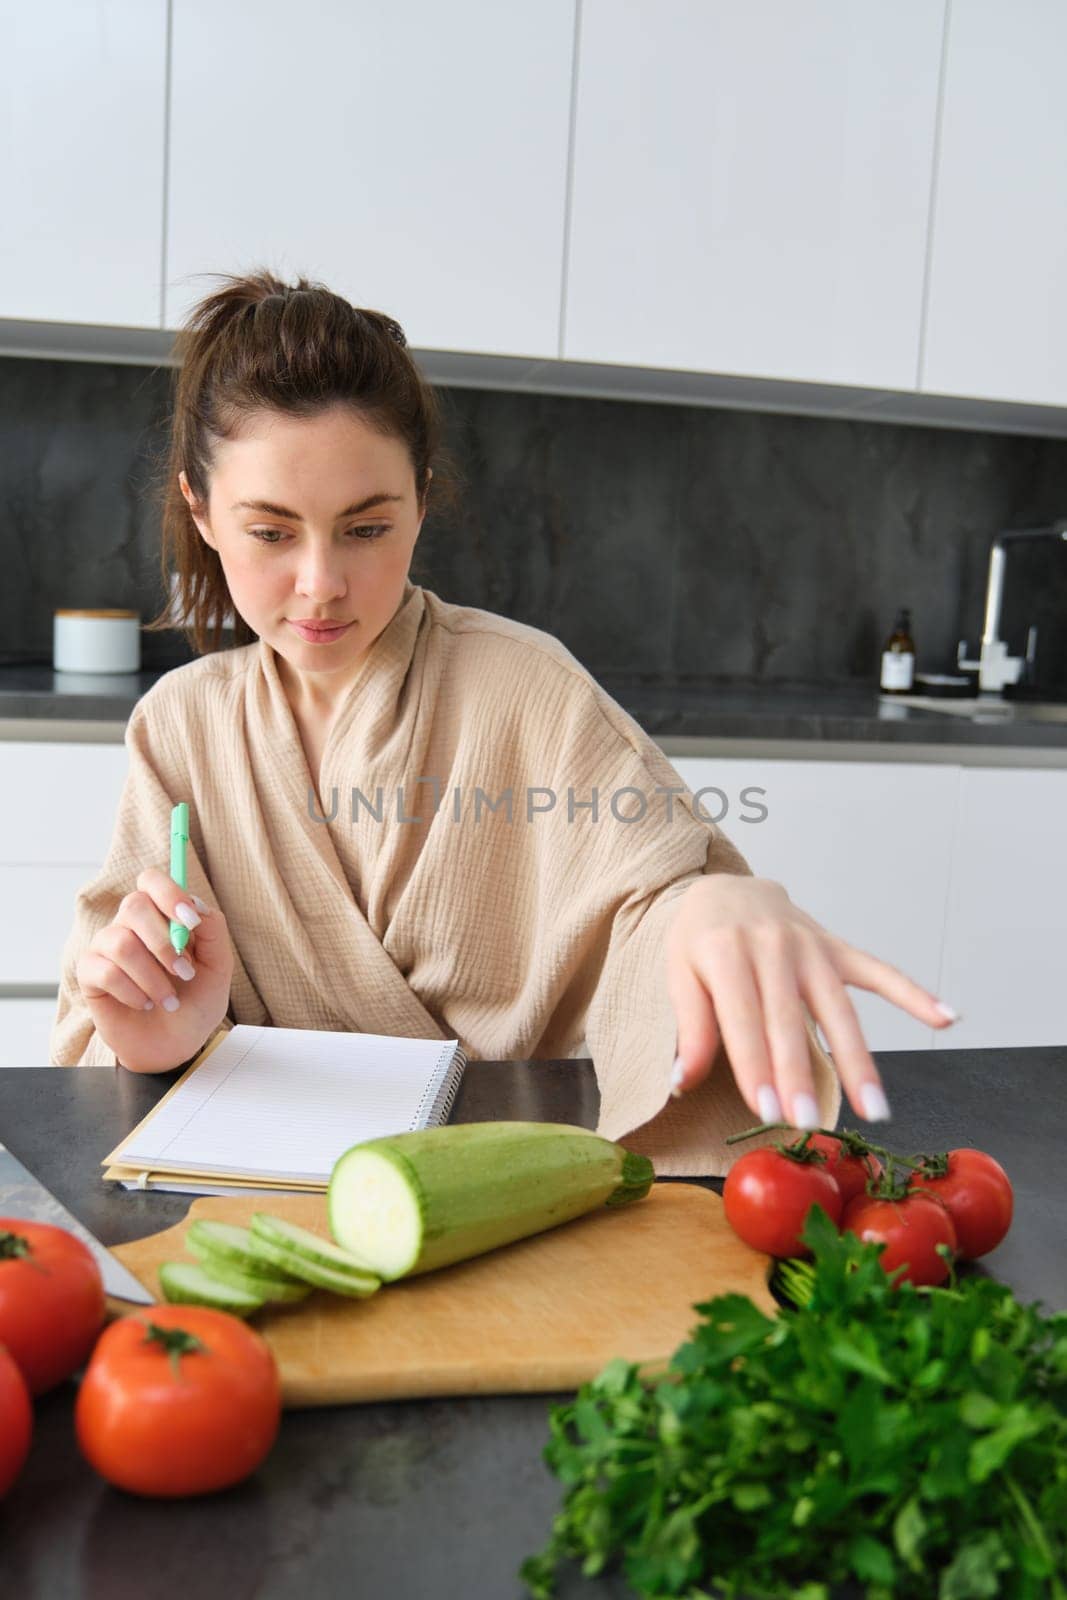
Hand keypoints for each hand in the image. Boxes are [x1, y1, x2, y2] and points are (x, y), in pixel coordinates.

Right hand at [75, 867, 233, 1072]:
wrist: (175, 1045)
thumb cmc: (195, 1001)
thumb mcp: (218, 967)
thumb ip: (213, 931)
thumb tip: (196, 904)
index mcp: (161, 915)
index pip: (152, 880)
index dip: (169, 894)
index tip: (190, 921)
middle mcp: (130, 924)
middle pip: (133, 905)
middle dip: (164, 943)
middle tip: (185, 973)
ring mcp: (106, 947)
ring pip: (121, 943)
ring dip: (152, 977)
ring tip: (169, 1000)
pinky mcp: (89, 973)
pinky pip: (105, 972)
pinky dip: (132, 992)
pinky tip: (144, 1004)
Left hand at [665, 875, 958, 1126]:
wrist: (728, 887)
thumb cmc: (700, 939)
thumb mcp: (677, 973)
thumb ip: (689, 1026)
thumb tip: (682, 1081)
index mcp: (726, 951)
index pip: (744, 1020)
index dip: (755, 1068)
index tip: (766, 1111)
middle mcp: (773, 946)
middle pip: (790, 1020)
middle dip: (800, 1074)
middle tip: (808, 1122)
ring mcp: (810, 946)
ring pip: (839, 1008)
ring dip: (858, 1060)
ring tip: (874, 1108)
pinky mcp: (836, 947)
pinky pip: (879, 972)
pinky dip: (913, 993)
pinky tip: (946, 1017)